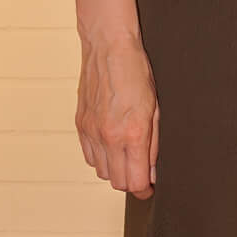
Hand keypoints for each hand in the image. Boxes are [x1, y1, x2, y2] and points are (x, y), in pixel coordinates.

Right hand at [75, 31, 159, 194]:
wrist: (108, 47)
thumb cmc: (137, 72)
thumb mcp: (155, 108)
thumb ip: (154, 143)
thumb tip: (153, 171)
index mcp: (133, 134)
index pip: (135, 182)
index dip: (144, 189)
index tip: (149, 187)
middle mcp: (109, 137)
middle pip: (117, 182)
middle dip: (131, 181)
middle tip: (141, 172)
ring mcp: (91, 132)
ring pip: (101, 172)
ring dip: (115, 170)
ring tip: (126, 156)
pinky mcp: (80, 125)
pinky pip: (89, 156)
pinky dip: (100, 158)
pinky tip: (111, 145)